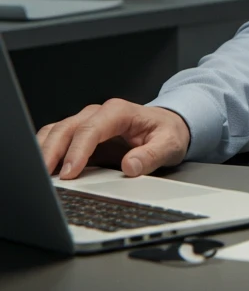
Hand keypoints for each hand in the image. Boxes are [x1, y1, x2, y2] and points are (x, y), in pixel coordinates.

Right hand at [36, 100, 190, 179]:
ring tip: (37, 175)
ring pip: (56, 131)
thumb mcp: (169, 144)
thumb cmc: (167, 132)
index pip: (92, 128)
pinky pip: (56, 138)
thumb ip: (152, 155)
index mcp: (120, 112)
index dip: (78, 150)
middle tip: (44, 178)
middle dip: (52, 152)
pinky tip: (42, 170)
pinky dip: (45, 152)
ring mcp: (86, 122)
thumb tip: (130, 166)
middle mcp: (99, 113)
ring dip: (43, 151)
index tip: (70, 172)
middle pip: (67, 128)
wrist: (168, 126)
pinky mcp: (80, 135)